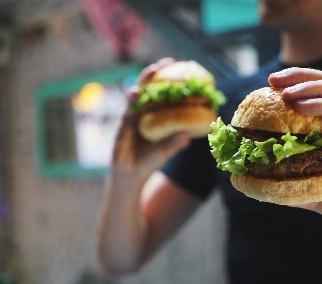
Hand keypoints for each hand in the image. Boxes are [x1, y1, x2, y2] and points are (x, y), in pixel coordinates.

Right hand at [112, 58, 190, 174]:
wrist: (131, 175)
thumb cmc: (150, 161)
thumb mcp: (166, 152)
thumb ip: (176, 143)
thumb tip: (190, 133)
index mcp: (157, 116)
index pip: (164, 94)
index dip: (171, 81)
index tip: (182, 68)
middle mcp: (145, 112)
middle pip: (150, 87)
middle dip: (156, 73)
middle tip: (167, 62)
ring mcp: (133, 116)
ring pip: (138, 93)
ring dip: (144, 80)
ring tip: (153, 70)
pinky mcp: (123, 123)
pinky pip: (127, 108)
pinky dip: (130, 100)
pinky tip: (134, 93)